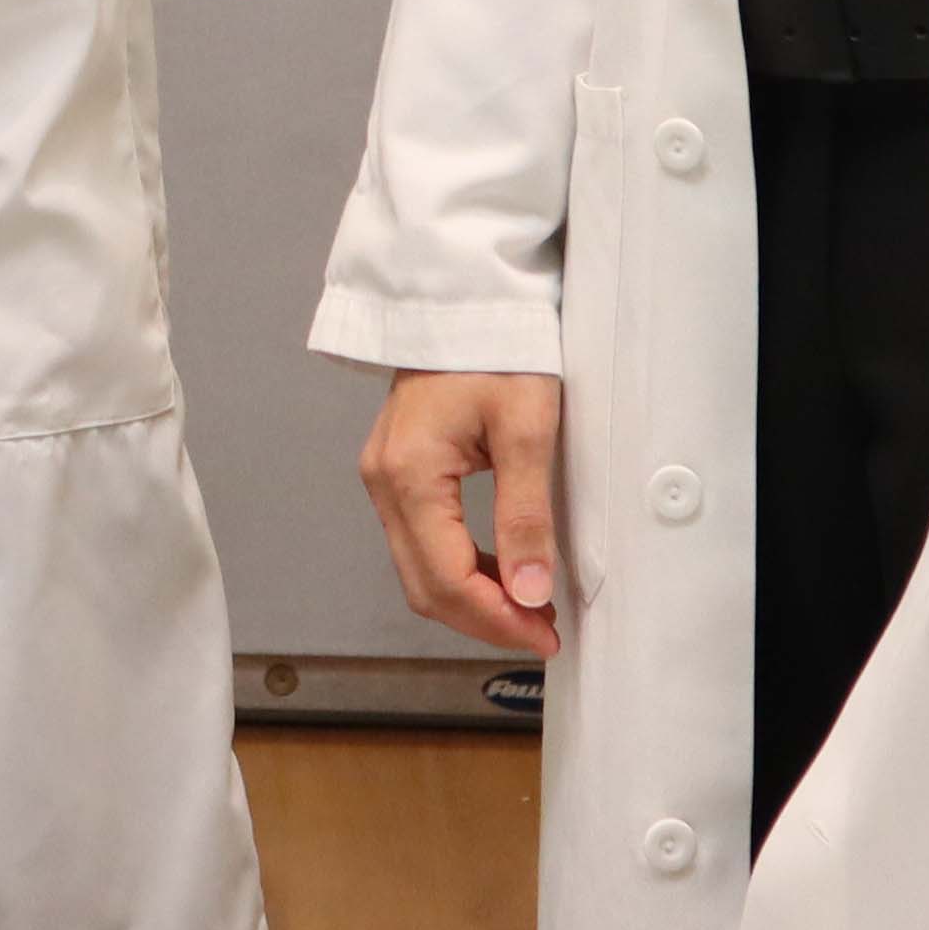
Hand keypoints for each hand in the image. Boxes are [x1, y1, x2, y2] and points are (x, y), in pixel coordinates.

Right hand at [362, 369, 565, 655]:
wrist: (467, 296)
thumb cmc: (498, 345)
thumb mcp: (526, 427)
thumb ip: (525, 515)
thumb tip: (528, 591)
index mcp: (409, 474)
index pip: (445, 579)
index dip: (495, 619)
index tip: (544, 633)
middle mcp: (384, 481)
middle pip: (424, 585)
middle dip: (483, 618)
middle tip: (542, 630)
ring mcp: (385, 476)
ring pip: (419, 568)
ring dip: (472, 597)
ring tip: (529, 604)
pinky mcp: (398, 470)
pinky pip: (420, 540)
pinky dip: (459, 567)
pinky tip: (502, 568)